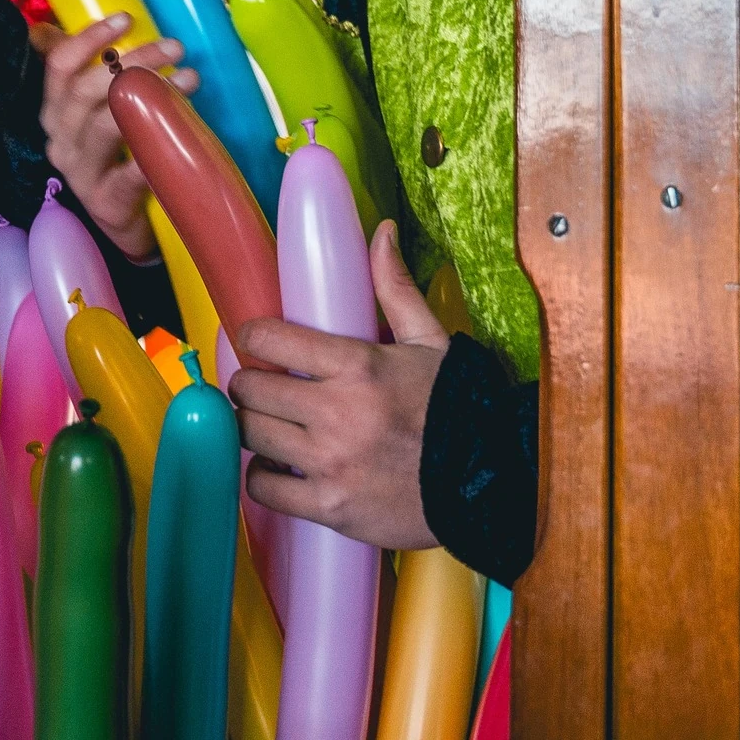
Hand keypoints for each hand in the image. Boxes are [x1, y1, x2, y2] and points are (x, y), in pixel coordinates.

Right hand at [36, 12, 188, 262]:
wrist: (121, 223)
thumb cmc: (112, 157)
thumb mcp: (94, 113)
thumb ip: (81, 71)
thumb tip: (46, 28)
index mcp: (55, 113)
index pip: (59, 67)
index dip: (89, 38)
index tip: (127, 18)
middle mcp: (60, 141)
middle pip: (86, 90)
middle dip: (134, 61)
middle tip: (175, 47)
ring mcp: (79, 174)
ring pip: (105, 124)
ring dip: (149, 97)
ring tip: (190, 80)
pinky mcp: (105, 202)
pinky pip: (127, 173)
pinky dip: (149, 150)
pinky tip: (176, 131)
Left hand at [226, 221, 447, 549]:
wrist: (489, 482)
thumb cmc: (458, 408)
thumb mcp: (428, 341)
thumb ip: (395, 287)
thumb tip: (382, 232)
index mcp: (357, 365)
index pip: (268, 339)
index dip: (253, 337)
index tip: (257, 342)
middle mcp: (337, 413)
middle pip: (249, 389)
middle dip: (251, 384)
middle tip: (265, 387)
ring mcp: (330, 464)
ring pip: (250, 435)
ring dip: (254, 427)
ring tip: (273, 424)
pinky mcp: (330, 508)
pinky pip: (263, 487)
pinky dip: (263, 475)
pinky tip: (281, 466)